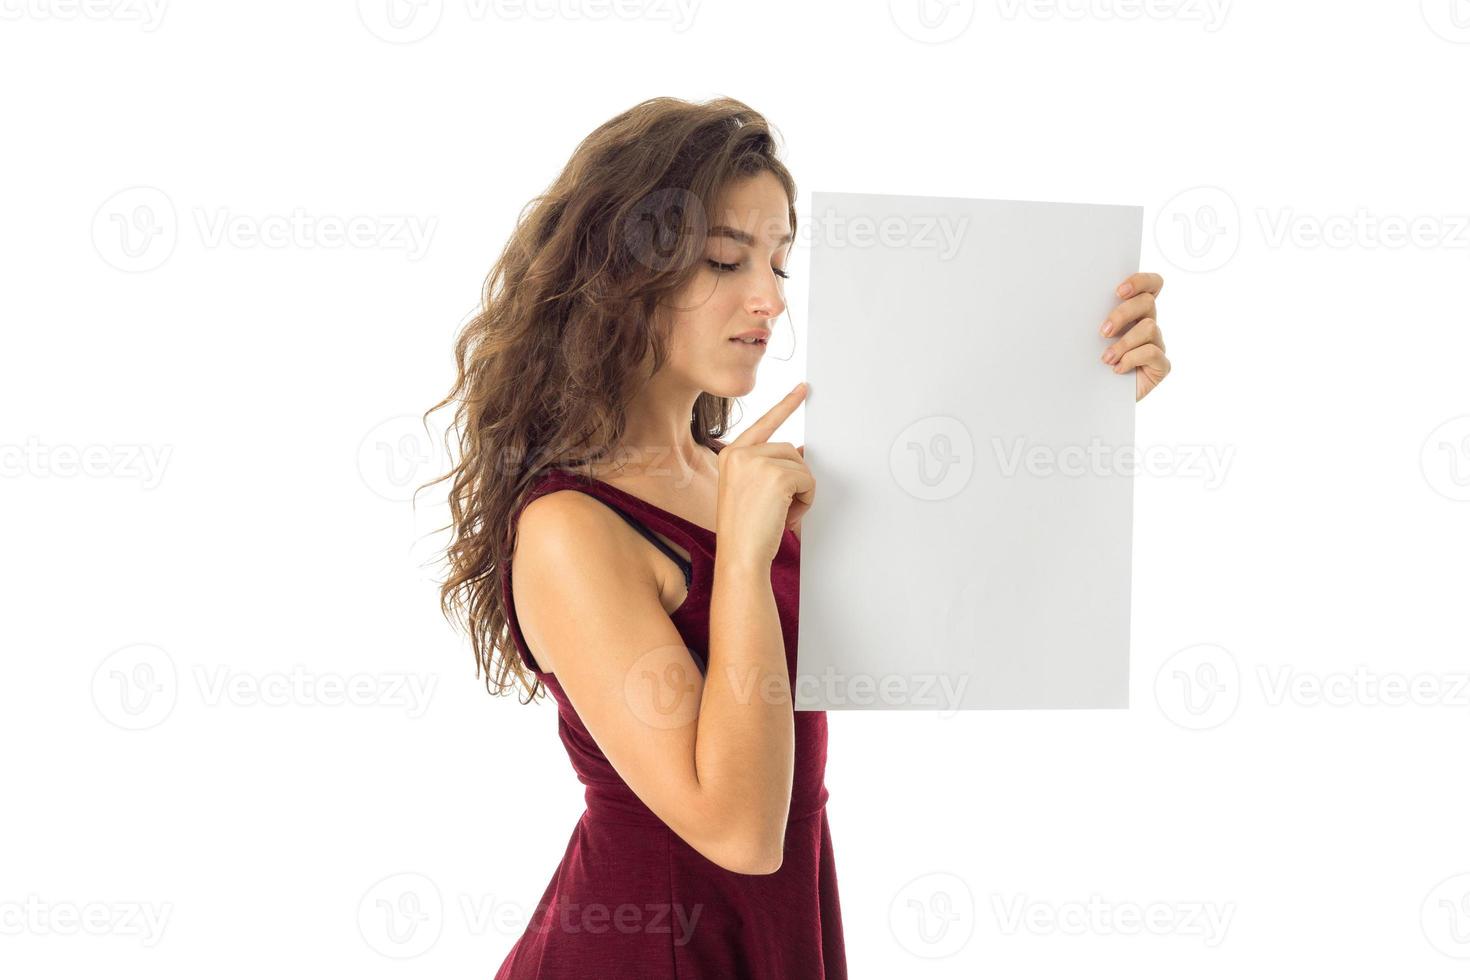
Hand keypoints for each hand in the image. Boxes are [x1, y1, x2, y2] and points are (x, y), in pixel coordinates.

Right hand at [716, 384, 814, 565]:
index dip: (786, 406)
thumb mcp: (751, 492)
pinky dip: (806, 500)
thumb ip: (769, 467)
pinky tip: (788, 516)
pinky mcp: (776, 474)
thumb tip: (799, 452)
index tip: (802, 390)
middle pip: (790, 450)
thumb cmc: (744, 532)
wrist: (739, 556)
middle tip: (782, 509)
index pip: (764, 423)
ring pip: (801, 465)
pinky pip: (808, 480)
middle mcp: (740, 453)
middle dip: (795, 479)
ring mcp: (757, 461)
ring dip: (801, 492)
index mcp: (730, 455)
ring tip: (782, 514)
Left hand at [1099, 272, 1170, 400]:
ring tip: (1106, 358)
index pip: (1151, 285)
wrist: (1095, 398)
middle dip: (1123, 313)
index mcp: (1134, 312)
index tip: (1118, 291)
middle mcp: (1148, 324)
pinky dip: (1131, 359)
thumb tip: (1076, 301)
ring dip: (1123, 343)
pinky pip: (1153, 353)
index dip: (1139, 281)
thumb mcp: (1089, 338)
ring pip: (1149, 328)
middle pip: (1147, 302)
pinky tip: (1117, 369)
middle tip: (1103, 330)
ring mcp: (1156, 344)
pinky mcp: (1160, 365)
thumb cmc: (1091, 364)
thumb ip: (1093, 318)